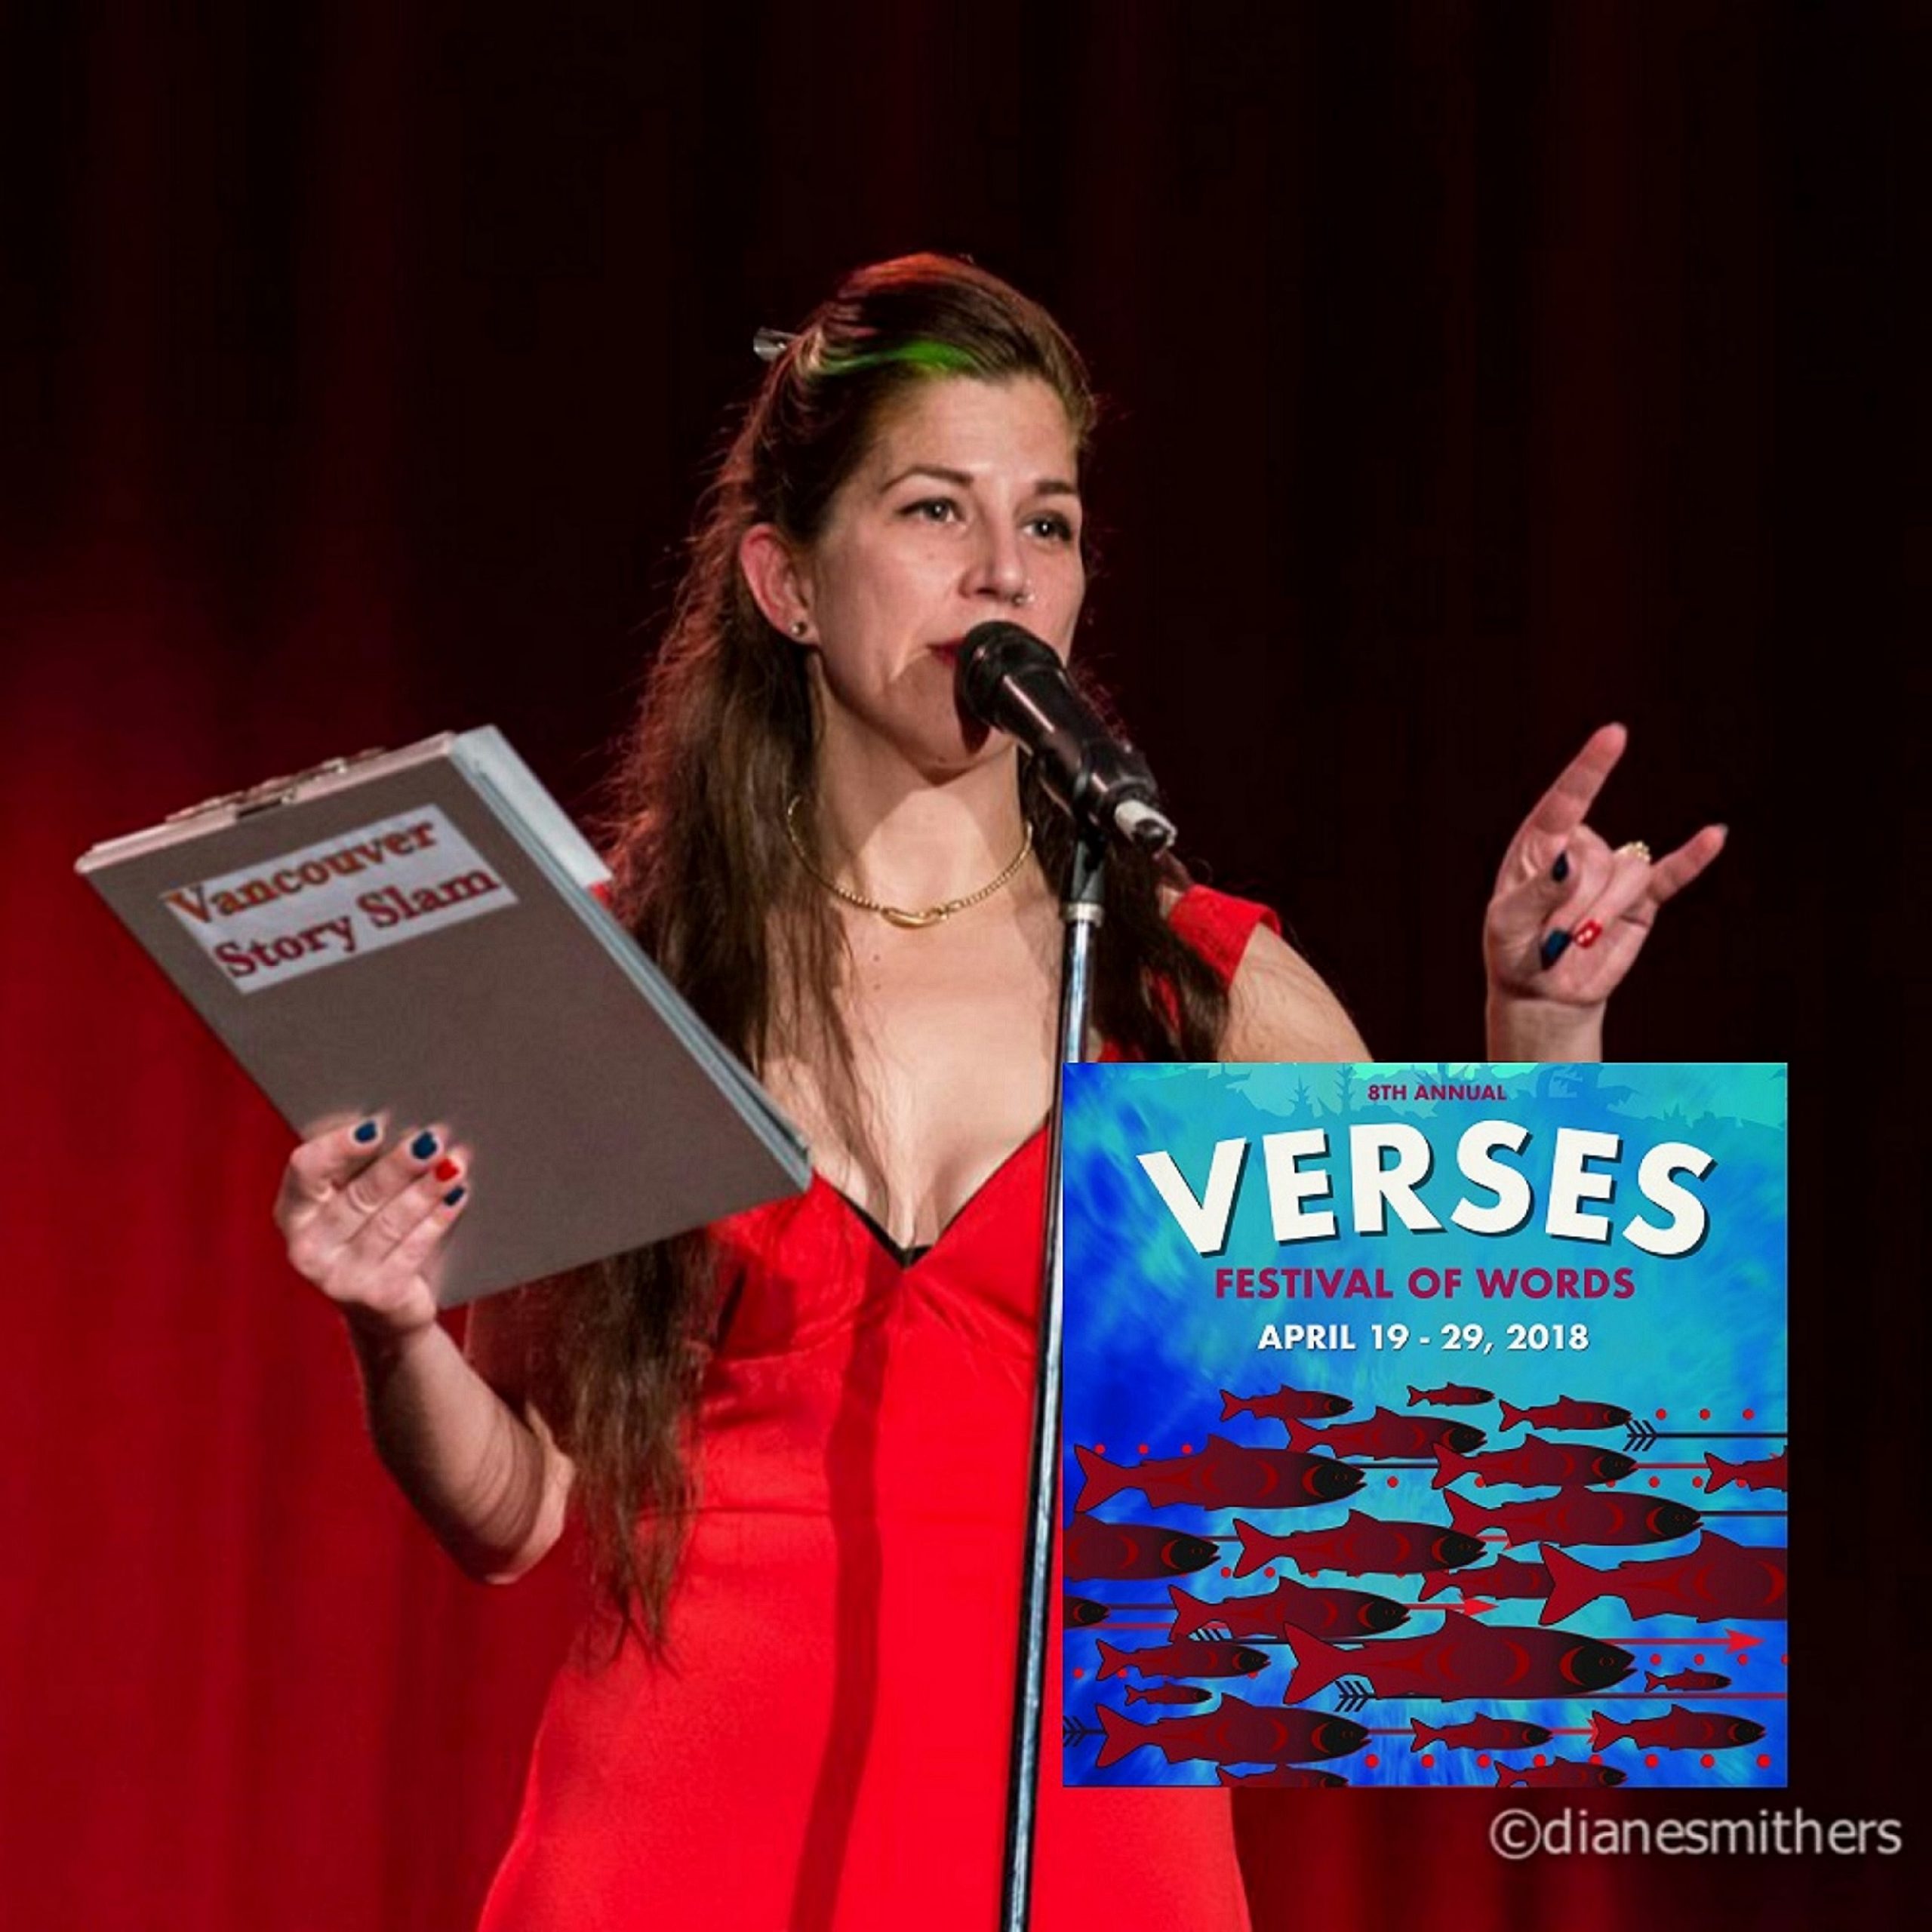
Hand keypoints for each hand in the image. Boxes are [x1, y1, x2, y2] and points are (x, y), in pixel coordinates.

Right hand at [275, 1117, 469, 1342]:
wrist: (384, 1313)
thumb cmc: (368, 1236)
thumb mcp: (350, 1202)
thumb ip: (358, 1166)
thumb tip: (400, 1119)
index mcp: (293, 1212)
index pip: (305, 1170)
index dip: (339, 1146)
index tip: (375, 1126)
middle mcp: (307, 1248)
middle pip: (357, 1195)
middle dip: (399, 1164)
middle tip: (432, 1138)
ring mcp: (340, 1277)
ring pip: (389, 1221)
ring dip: (425, 1189)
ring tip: (453, 1164)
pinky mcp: (377, 1295)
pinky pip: (413, 1248)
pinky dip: (438, 1219)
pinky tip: (457, 1196)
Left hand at [1485, 723, 1725, 1054]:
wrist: (1544, 990)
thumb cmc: (1514, 950)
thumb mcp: (1507, 925)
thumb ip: (1535, 893)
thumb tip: (1568, 861)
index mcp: (1541, 843)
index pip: (1566, 799)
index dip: (1590, 768)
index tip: (1615, 734)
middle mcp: (1581, 848)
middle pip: (1599, 858)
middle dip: (1577, 905)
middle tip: (1553, 935)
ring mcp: (1613, 871)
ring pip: (1629, 874)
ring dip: (1603, 914)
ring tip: (1577, 939)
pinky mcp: (1643, 899)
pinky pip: (1672, 874)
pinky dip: (1692, 858)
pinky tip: (1714, 835)